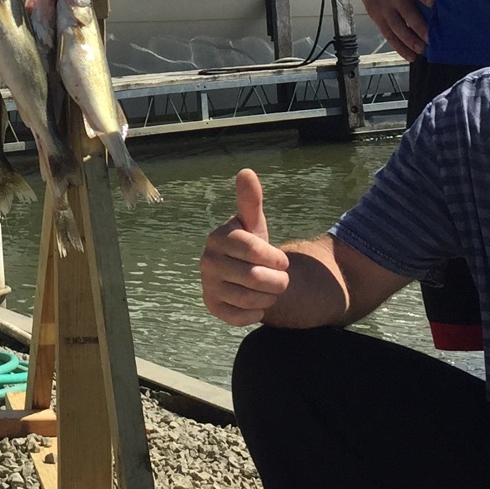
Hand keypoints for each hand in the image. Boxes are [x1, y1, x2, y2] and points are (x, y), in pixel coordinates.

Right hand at [200, 169, 290, 326]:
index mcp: (217, 238)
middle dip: (277, 281)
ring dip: (269, 297)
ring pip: (251, 298)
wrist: (244, 274)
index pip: (252, 249)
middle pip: (255, 277)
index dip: (274, 258)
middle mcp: (207, 261)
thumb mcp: (255, 223)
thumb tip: (246, 171)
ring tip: (269, 290)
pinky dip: (257, 312)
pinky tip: (256, 303)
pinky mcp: (212, 307)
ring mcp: (207, 285)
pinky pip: (242, 317)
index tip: (282, 261)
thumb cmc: (252, 246)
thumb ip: (251, 200)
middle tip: (280, 279)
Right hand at [342, 0, 433, 60]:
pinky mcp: (378, 20)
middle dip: (419, 27)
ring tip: (422, 50)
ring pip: (397, 27)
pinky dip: (400, 48)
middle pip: (406, 12)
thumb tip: (452, 3)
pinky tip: (412, 56)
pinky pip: (389, 36)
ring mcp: (385, 9)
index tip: (433, 2)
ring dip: (410, 41)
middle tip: (431, 39)